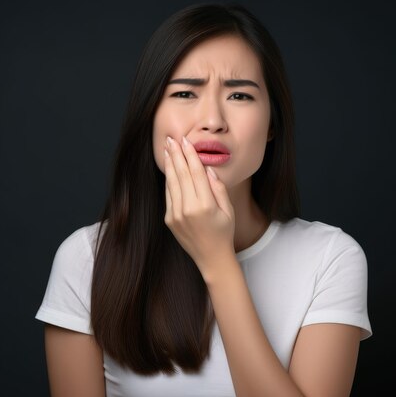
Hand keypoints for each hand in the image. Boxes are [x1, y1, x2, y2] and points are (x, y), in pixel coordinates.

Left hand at [163, 135, 235, 275]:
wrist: (211, 258)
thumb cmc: (224, 232)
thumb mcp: (228, 210)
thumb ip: (218, 188)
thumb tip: (208, 169)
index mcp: (206, 205)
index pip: (196, 173)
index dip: (190, 155)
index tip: (186, 141)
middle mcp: (189, 209)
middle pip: (181, 174)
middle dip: (176, 154)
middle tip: (171, 138)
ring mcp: (177, 215)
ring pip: (172, 183)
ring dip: (169, 164)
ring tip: (168, 149)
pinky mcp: (170, 219)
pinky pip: (169, 195)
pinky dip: (168, 180)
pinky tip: (169, 169)